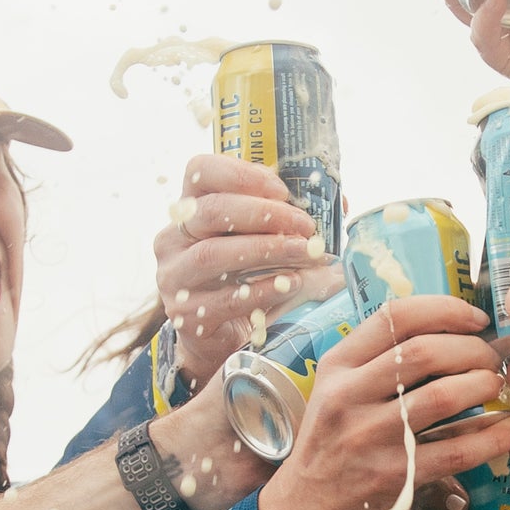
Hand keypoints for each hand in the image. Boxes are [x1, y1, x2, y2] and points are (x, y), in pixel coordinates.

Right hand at [155, 153, 343, 387]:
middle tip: (304, 226)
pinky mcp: (186, 315)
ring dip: (267, 250)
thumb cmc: (243, 278)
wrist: (219, 338)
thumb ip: (285, 217)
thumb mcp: (257, 240)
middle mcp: (172, 239)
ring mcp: (174, 278)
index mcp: (188, 209)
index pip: (200, 171)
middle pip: (210, 211)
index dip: (241, 174)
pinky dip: (264, 288)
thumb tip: (337, 203)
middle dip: (264, 214)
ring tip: (305, 253)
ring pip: (214, 254)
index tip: (281, 190)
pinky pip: (226, 298)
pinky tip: (291, 283)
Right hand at [254, 295, 509, 509]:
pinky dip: (492, 437)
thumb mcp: (335, 393)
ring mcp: (371, 438)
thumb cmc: (329, 447)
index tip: (476, 319)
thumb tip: (447, 332)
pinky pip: (457, 450)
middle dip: (472, 349)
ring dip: (484, 385)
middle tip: (493, 360)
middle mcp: (349, 397)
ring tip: (499, 387)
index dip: (446, 310)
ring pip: (443, 396)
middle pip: (425, 352)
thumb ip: (377, 363)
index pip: (395, 317)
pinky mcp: (395, 478)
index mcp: (337, 367)